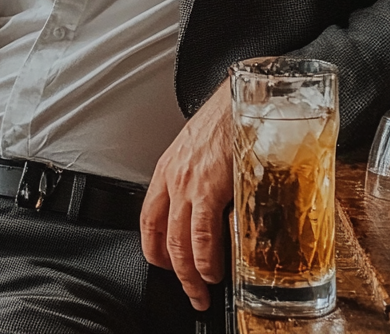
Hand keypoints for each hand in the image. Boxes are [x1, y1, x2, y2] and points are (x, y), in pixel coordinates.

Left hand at [140, 80, 232, 310]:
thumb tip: (209, 202)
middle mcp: (172, 179)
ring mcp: (189, 184)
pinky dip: (206, 261)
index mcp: (167, 168)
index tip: (164, 264)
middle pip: (162, 237)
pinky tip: (212, 272)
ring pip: (179, 243)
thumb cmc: (226, 118)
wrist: (241, 98)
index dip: (153, 248)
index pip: (148, 218)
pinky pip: (203, 236)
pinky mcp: (210, 188)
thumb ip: (197, 175)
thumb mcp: (199, 148)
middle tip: (187, 290)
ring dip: (189, 275)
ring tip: (201, 291)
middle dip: (173, 272)